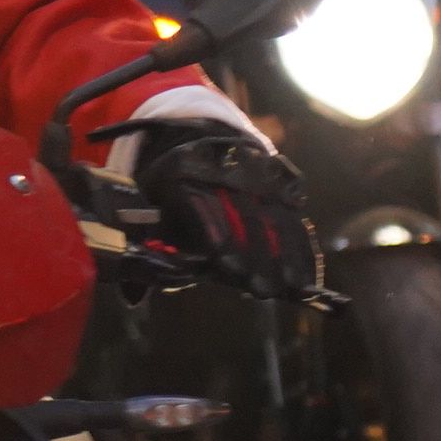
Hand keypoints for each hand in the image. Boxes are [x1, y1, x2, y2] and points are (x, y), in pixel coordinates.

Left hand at [126, 124, 317, 300]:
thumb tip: (133, 298)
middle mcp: (222, 167)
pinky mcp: (280, 176)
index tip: (228, 270)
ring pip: (274, 212)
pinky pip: (294, 212)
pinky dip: (302, 245)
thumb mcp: (151, 209)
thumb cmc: (170, 193)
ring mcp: (255, 169)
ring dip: (285, 253)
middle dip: (255, 252)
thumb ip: (149, 251)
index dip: (216, 236)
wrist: (200, 142)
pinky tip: (306, 274)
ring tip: (291, 287)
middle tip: (262, 289)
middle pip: (243, 212)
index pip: (200, 205)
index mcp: (181, 173)